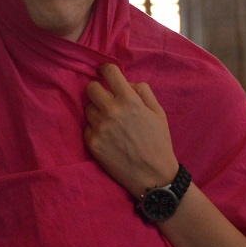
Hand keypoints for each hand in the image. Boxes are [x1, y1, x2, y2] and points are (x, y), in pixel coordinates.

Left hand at [84, 63, 177, 198]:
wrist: (153, 176)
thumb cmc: (158, 142)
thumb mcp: (158, 112)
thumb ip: (142, 91)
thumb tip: (126, 82)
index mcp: (129, 100)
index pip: (108, 72)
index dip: (107, 70)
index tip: (106, 73)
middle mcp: (111, 111)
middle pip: (91, 87)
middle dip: (99, 90)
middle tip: (107, 99)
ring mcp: (99, 127)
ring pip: (88, 108)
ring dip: (97, 111)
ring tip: (110, 122)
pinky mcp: (92, 143)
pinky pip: (87, 127)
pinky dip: (95, 128)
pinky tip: (108, 137)